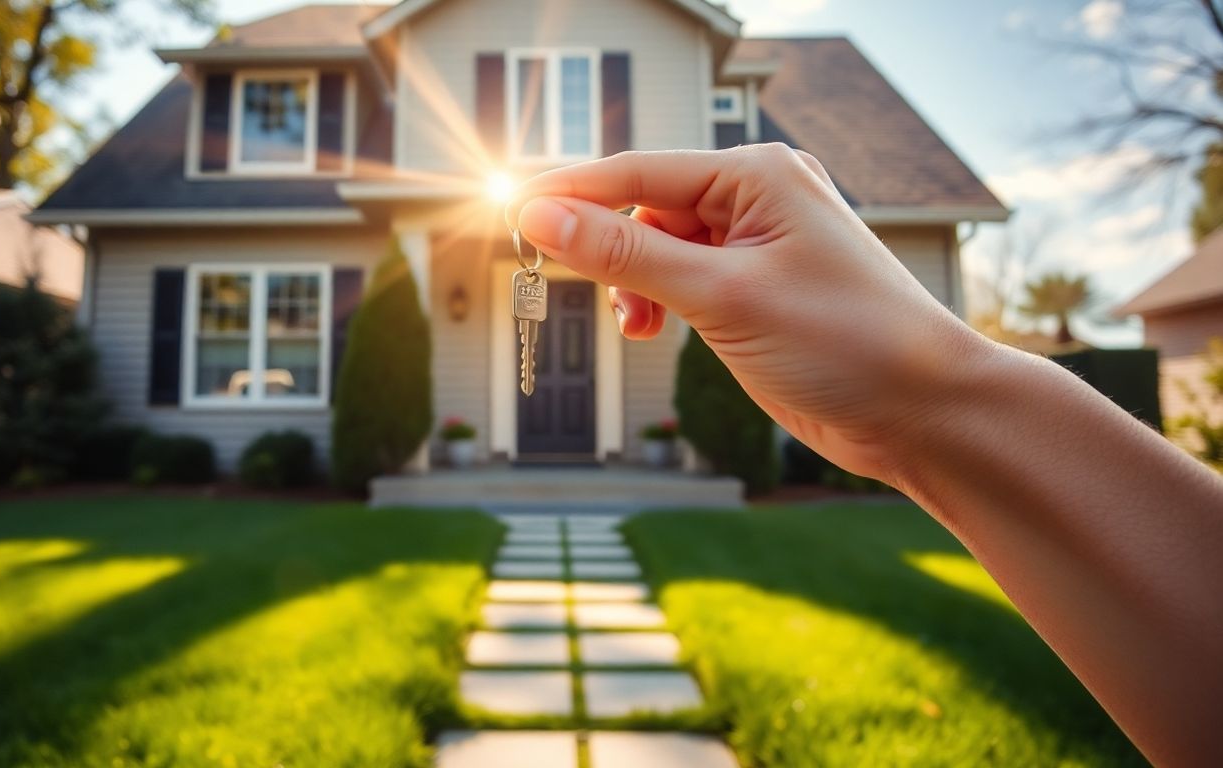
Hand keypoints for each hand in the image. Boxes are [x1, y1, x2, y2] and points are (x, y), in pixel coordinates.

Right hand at [506, 145, 992, 486]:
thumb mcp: (720, 295)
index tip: (505, 217)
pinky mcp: (758, 284)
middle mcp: (755, 195)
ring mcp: (758, 241)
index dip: (567, 196)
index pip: (635, 172)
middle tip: (558, 285)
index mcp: (754, 173)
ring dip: (632, 283)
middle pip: (642, 206)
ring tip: (634, 326)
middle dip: (601, 247)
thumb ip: (625, 254)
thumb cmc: (844, 341)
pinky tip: (653, 330)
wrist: (923, 411)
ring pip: (659, 247)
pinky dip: (659, 300)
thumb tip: (542, 216)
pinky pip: (685, 277)